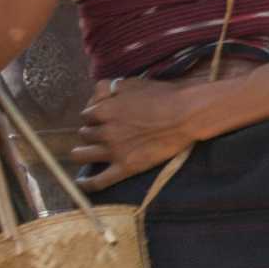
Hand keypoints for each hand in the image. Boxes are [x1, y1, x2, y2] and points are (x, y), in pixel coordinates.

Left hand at [71, 77, 210, 191]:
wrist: (188, 115)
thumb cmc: (165, 96)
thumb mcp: (135, 83)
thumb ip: (112, 88)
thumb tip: (99, 93)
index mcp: (104, 110)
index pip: (86, 116)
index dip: (94, 116)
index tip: (102, 118)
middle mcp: (104, 131)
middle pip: (84, 134)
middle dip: (92, 132)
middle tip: (104, 133)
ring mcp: (114, 151)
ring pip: (82, 155)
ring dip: (82, 153)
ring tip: (87, 153)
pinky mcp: (126, 167)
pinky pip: (98, 181)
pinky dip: (86, 184)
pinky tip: (80, 183)